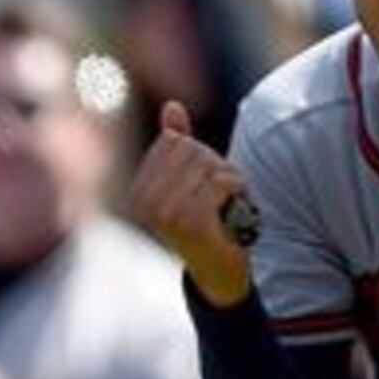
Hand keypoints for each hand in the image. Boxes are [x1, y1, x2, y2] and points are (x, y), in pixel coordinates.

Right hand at [127, 100, 255, 305]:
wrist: (219, 273)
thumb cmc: (207, 222)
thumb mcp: (191, 180)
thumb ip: (178, 143)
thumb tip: (172, 105)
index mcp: (140, 189)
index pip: (174, 142)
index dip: (201, 156)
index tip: (206, 186)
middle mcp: (145, 201)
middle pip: (192, 151)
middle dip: (217, 167)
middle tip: (222, 198)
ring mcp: (164, 213)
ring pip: (209, 166)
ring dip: (232, 183)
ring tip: (229, 206)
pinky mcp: (190, 223)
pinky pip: (221, 184)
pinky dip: (238, 194)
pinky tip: (236, 212)